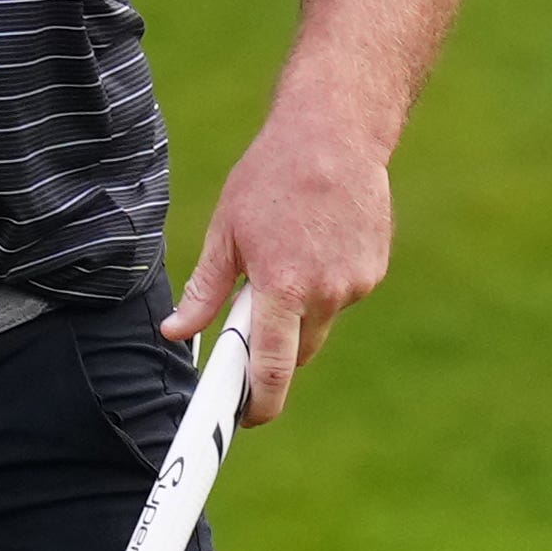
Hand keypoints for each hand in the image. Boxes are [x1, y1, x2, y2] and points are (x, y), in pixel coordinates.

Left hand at [166, 110, 398, 427]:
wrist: (336, 133)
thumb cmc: (271, 177)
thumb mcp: (226, 232)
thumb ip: (204, 291)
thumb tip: (176, 333)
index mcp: (283, 288)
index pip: (272, 370)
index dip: (259, 404)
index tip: (245, 418)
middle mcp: (326, 292)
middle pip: (297, 354)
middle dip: (274, 353)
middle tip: (250, 324)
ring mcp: (357, 283)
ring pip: (320, 324)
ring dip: (299, 312)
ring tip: (286, 256)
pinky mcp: (375, 270)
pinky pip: (342, 296)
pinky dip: (324, 286)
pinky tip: (314, 243)